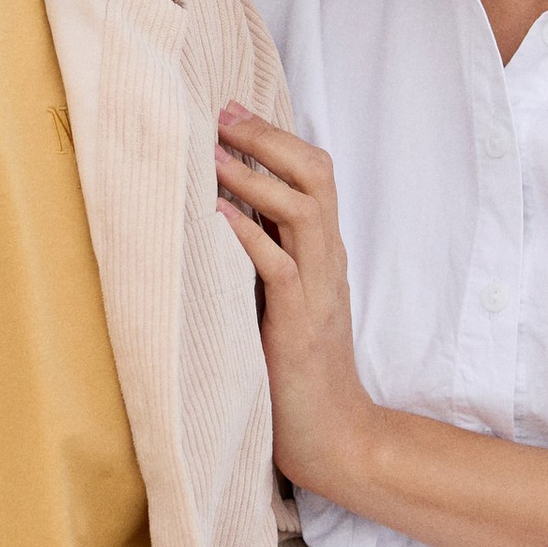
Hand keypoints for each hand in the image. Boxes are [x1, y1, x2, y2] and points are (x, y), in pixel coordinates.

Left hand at [215, 105, 379, 503]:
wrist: (333, 436)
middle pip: (316, 177)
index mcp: (324, 254)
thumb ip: (266, 256)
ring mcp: (318, 292)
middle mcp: (327, 262)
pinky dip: (251, 237)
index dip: (276, 137)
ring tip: (214, 154)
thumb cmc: (298, 372)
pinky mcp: (300, 326)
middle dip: (269, 139)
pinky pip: (282, 268)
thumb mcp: (282, 301)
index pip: (315, 175)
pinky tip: (220, 217)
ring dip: (256, 179)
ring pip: (304, 212)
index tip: (231, 110)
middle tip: (222, 114)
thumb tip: (223, 210)